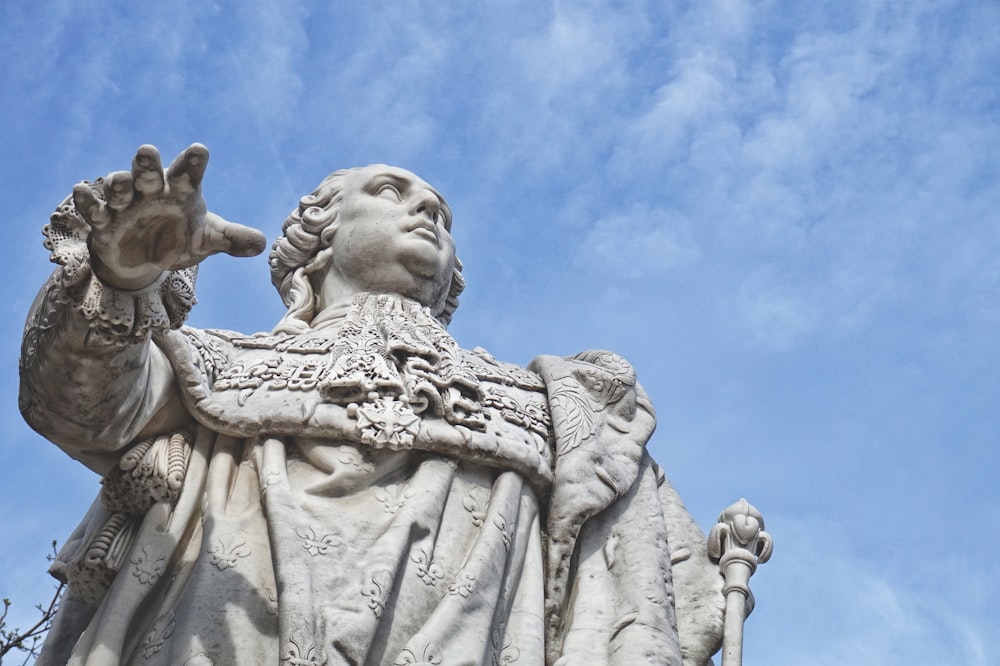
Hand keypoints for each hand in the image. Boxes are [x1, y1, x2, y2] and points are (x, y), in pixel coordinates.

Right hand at [72, 144, 266, 288]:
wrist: (145, 257)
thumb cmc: (179, 239)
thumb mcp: (207, 240)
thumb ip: (232, 238)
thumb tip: (261, 245)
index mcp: (180, 192)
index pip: (188, 174)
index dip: (193, 163)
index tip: (200, 150)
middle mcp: (151, 192)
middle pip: (148, 174)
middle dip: (147, 164)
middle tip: (148, 151)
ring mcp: (125, 205)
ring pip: (119, 188)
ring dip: (118, 184)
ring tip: (121, 181)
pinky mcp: (104, 222)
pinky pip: (94, 209)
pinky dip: (87, 201)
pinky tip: (81, 191)